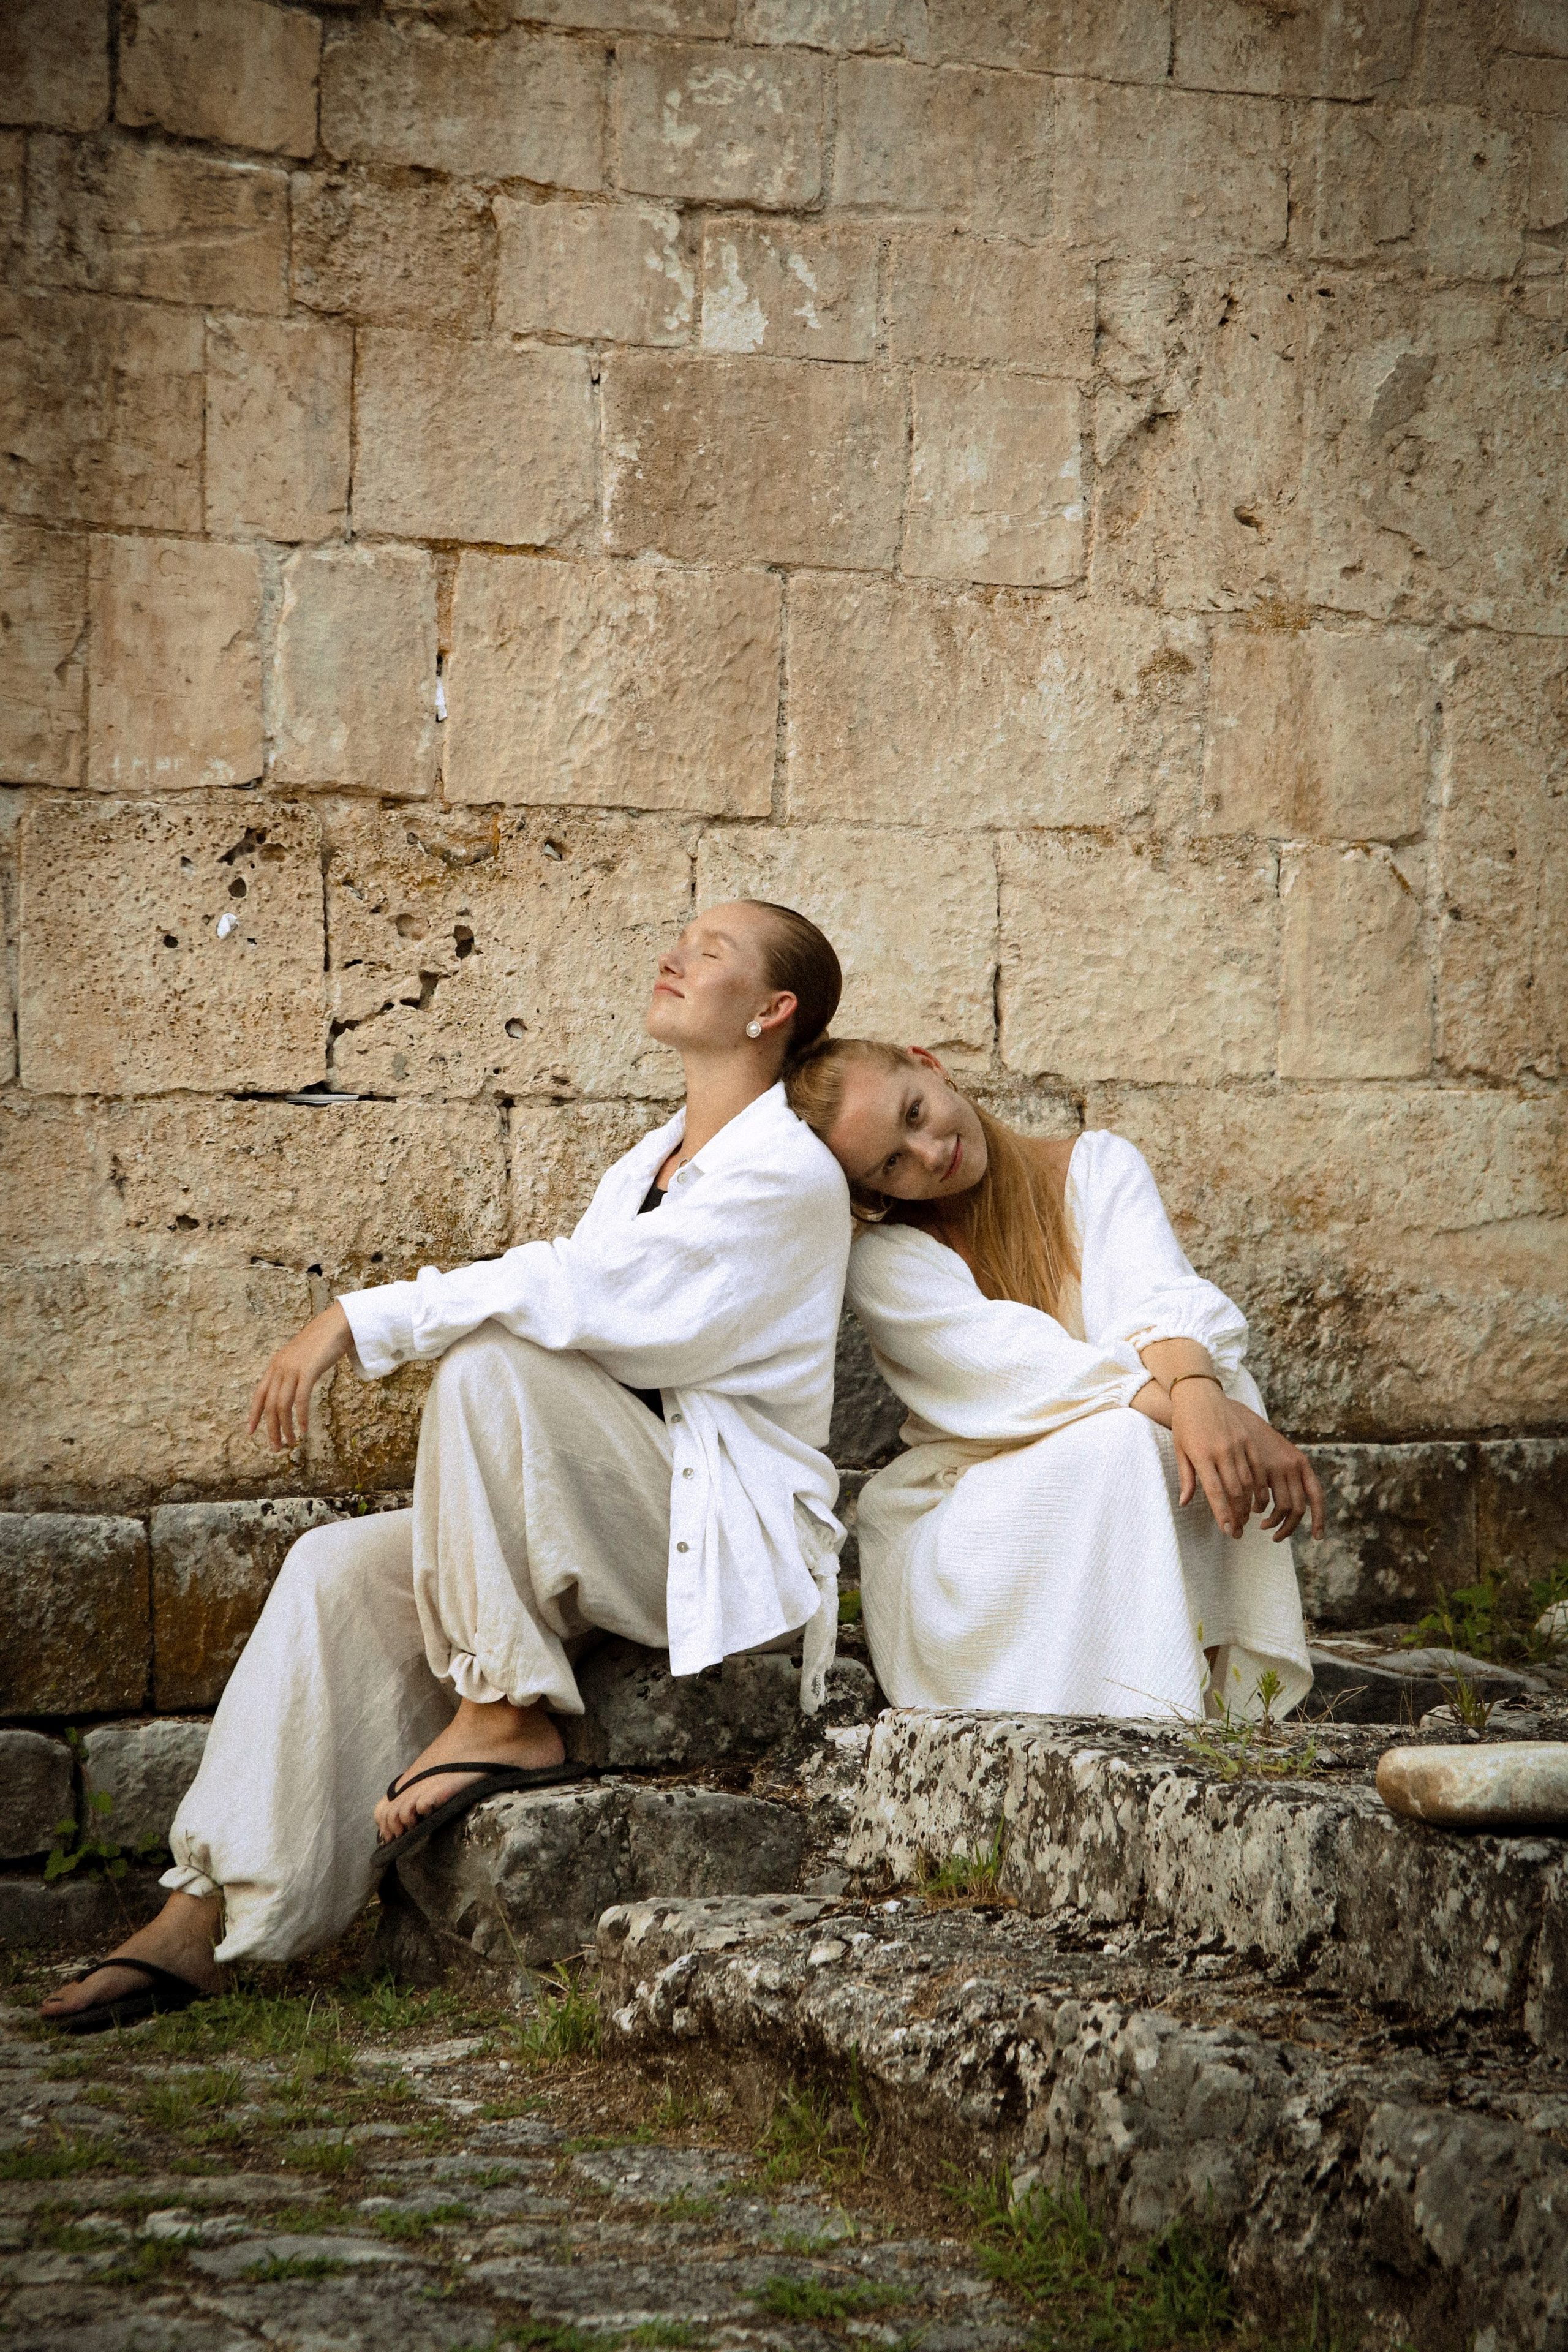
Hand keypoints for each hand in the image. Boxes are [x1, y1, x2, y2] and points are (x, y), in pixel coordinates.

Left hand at [247, 1303, 352, 1450]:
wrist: (338, 1323)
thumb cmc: (323, 1341)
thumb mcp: (301, 1357)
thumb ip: (293, 1371)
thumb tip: (292, 1388)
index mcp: (276, 1365)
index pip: (259, 1394)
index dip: (253, 1414)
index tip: (250, 1432)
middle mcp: (280, 1367)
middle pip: (269, 1405)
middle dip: (271, 1429)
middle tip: (276, 1448)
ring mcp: (293, 1369)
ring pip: (282, 1405)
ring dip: (285, 1428)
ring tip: (291, 1442)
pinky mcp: (308, 1371)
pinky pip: (300, 1399)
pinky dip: (300, 1417)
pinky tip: (303, 1428)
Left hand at [1169, 1381, 1324, 1543]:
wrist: (1199, 1393)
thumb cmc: (1185, 1423)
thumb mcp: (1180, 1450)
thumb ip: (1186, 1478)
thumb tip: (1185, 1503)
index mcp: (1202, 1455)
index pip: (1215, 1492)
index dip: (1223, 1514)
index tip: (1228, 1531)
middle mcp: (1221, 1451)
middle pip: (1235, 1490)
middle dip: (1237, 1515)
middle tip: (1238, 1532)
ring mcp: (1237, 1444)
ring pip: (1248, 1481)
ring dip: (1249, 1504)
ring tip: (1246, 1519)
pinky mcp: (1247, 1439)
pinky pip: (1257, 1467)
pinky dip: (1259, 1485)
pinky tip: (1258, 1498)